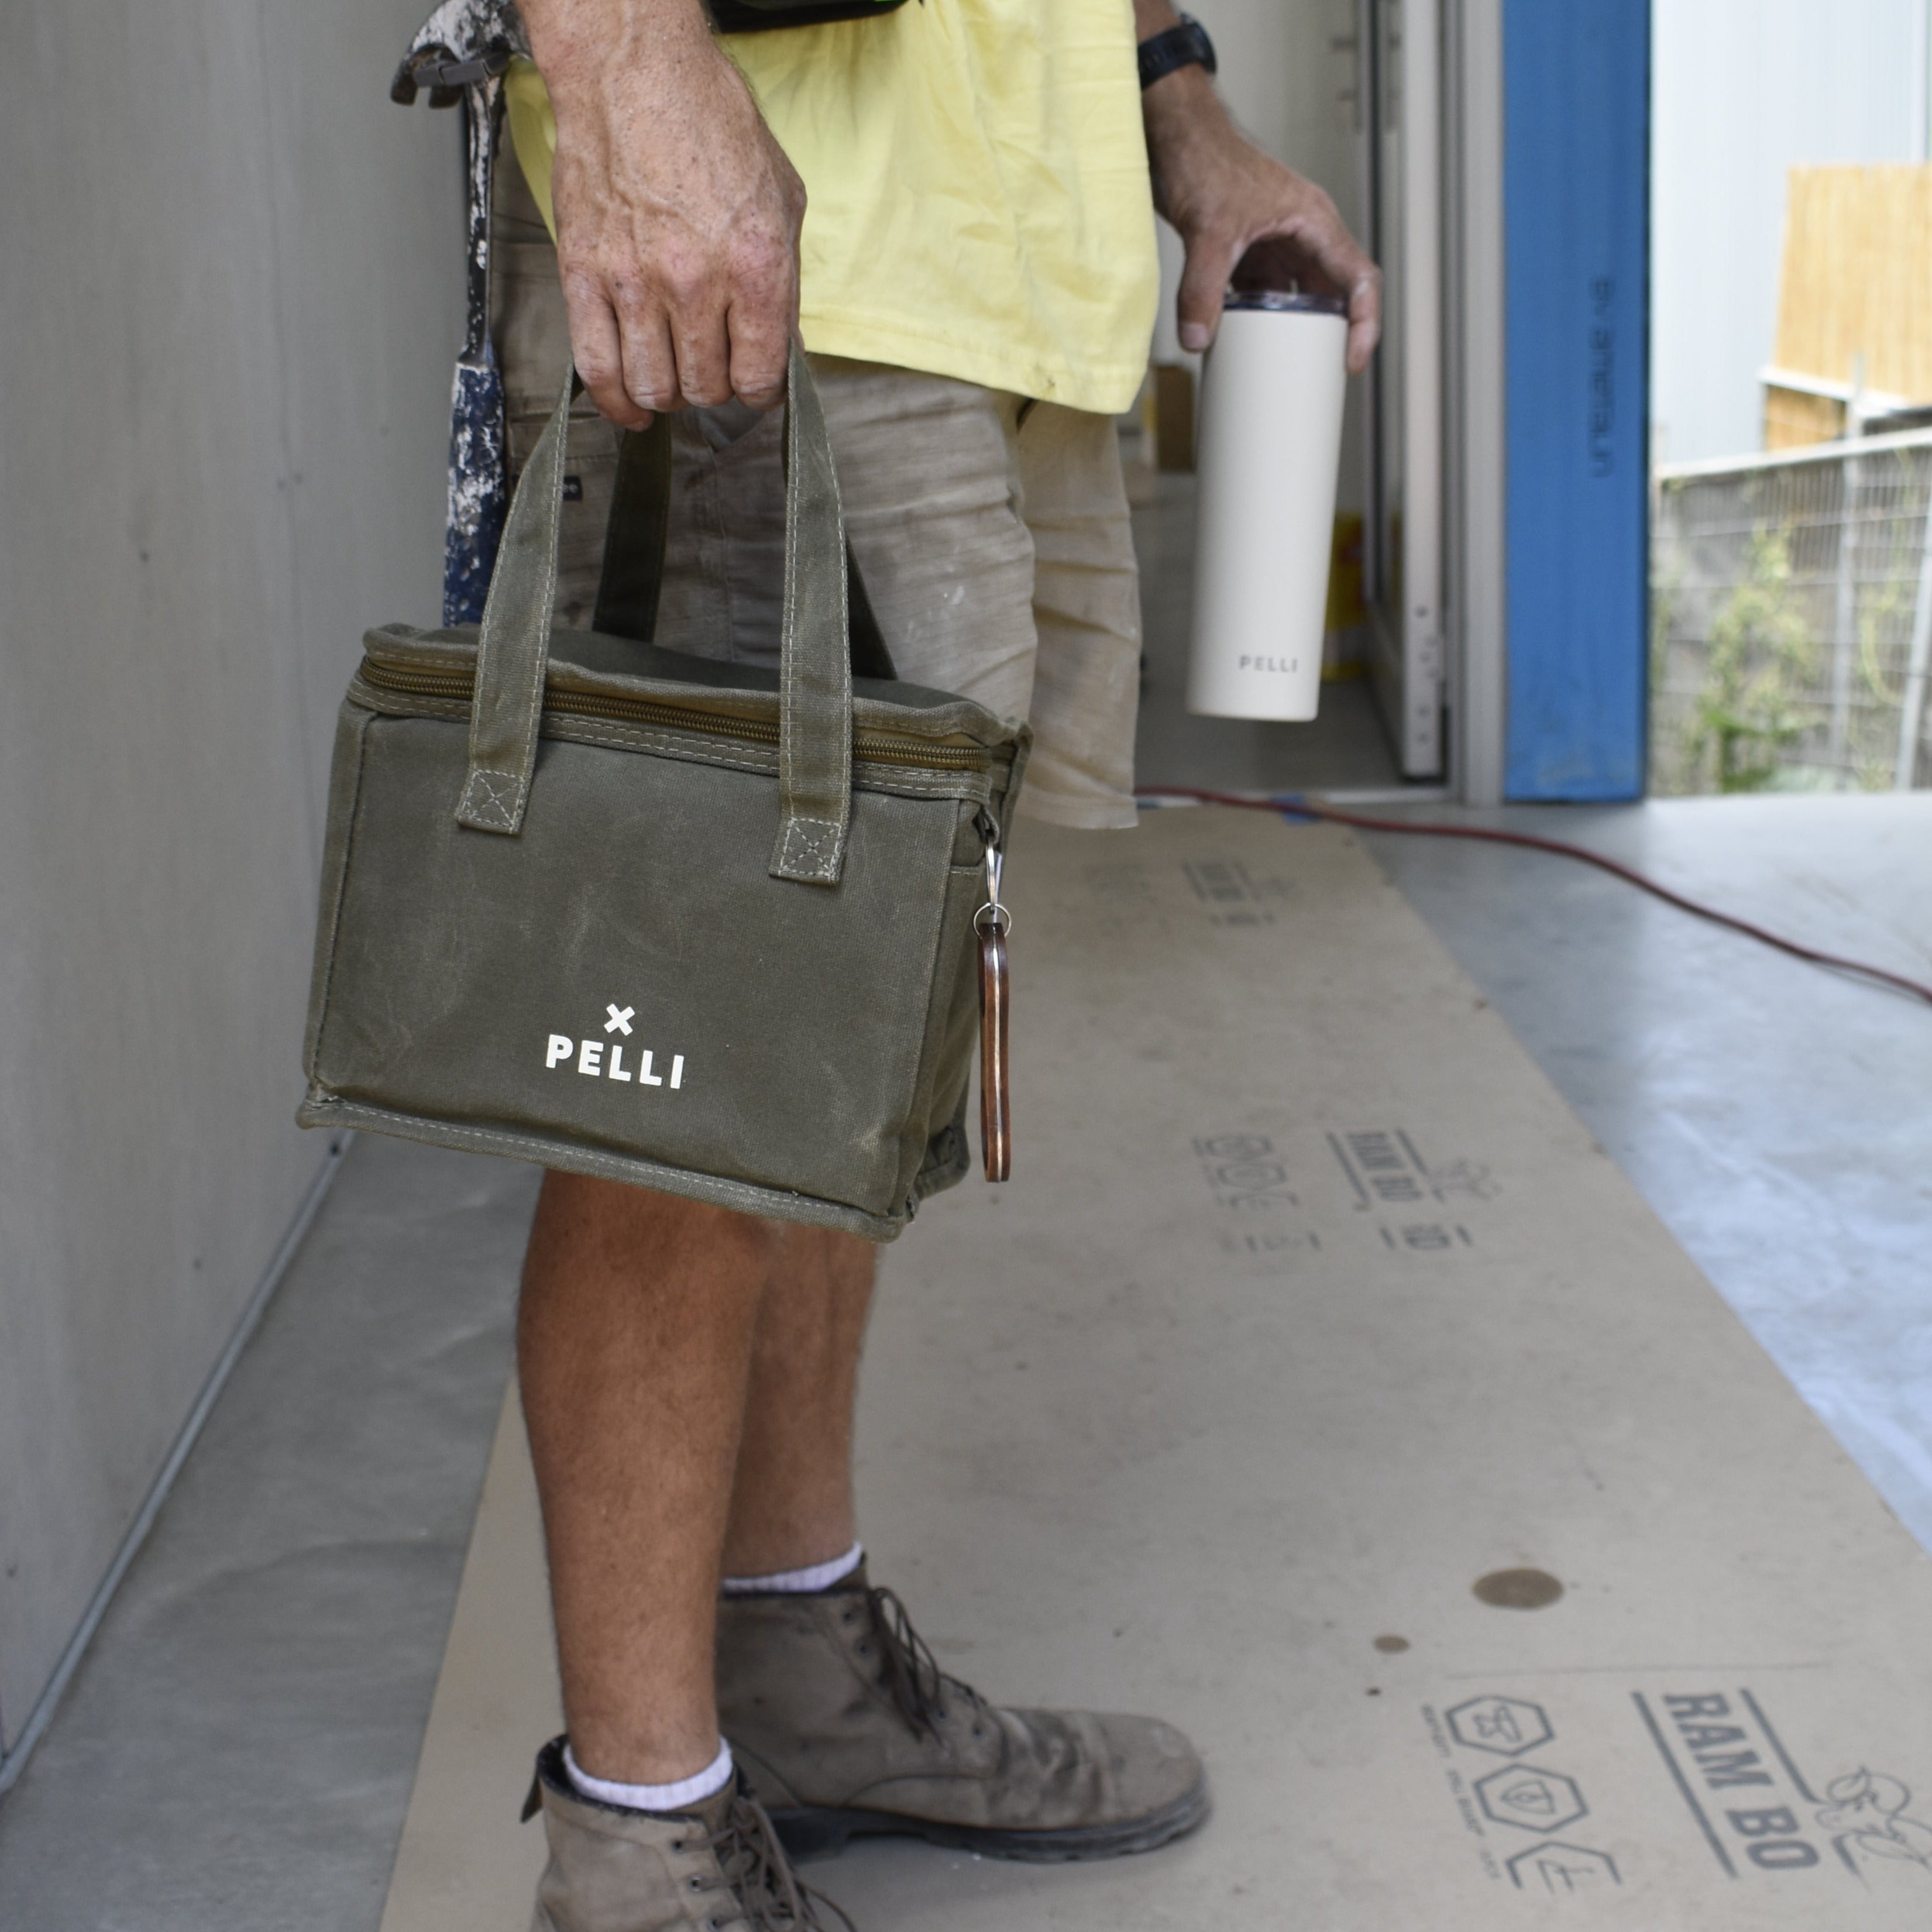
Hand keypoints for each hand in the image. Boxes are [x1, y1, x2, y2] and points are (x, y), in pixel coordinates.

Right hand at [521, 0, 805, 426]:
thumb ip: (783, 282)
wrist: (635, 73)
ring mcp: (634, 281)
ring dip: (669, 393)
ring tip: (675, 373)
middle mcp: (694, 279)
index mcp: (753, 263)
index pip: (762, 375)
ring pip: (655, 387)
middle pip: (707, 387)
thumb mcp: (781, 201)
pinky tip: (631, 408)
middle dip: (716, 386)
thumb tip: (779, 347)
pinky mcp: (584, 274)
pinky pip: (597, 367)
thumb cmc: (709, 124)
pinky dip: (615, 402)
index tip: (755, 383)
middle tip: (714, 363)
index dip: (762, 389)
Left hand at [1134, 9, 1379, 372]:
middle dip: (1327, 335)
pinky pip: (1260, 294)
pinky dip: (1253, 319)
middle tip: (1315, 374)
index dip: (1363, 324)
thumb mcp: (1208, 229)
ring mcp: (1275, 243)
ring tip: (1279, 366)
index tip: (1351, 362)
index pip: (1358, 280)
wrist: (1173, 132)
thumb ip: (1203, 287)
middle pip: (1331, 294)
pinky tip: (1239, 342)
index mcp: (1314, 223)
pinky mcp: (1247, 250)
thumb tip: (1199, 340)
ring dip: (1287, 330)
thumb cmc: (1204, 157)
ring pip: (1294, 297)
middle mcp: (1302, 234)